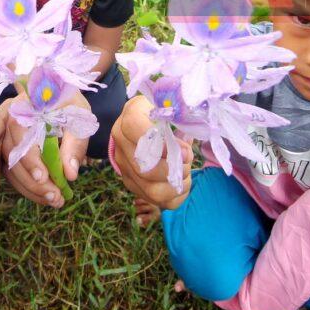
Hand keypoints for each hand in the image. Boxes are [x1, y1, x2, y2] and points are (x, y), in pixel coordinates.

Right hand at [0, 90, 89, 207]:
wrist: (61, 100)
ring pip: (9, 166)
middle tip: (55, 197)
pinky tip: (45, 197)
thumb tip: (70, 174)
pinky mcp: (8, 150)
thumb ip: (74, 144)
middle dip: (32, 180)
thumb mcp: (79, 120)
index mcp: (24, 104)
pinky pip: (12, 171)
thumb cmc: (71, 106)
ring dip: (30, 188)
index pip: (18, 130)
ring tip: (55, 200)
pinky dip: (28, 187)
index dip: (29, 156)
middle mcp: (7, 119)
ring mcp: (4, 135)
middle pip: (11, 153)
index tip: (44, 177)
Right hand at [111, 96, 192, 210]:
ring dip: (176, 185)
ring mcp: (125, 168)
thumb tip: (186, 144)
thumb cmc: (158, 116)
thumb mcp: (167, 107)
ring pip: (152, 191)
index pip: (135, 129)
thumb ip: (178, 118)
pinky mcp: (133, 185)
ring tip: (185, 173)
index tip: (184, 149)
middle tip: (188, 160)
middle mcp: (121, 146)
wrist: (140, 128)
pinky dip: (176, 196)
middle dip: (175, 168)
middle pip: (145, 169)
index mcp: (128, 120)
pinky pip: (158, 202)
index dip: (162, 144)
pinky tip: (181, 183)